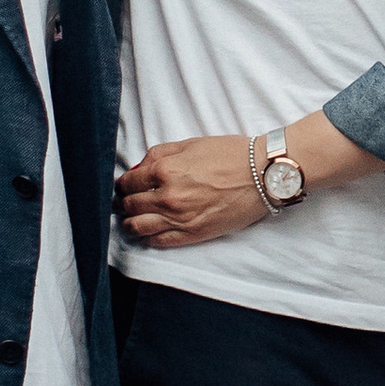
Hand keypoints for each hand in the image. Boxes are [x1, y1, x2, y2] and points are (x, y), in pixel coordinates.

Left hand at [116, 135, 263, 248]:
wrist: (262, 174)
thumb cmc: (230, 155)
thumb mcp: (191, 143)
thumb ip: (160, 154)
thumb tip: (139, 168)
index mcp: (165, 170)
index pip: (128, 182)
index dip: (122, 184)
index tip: (123, 186)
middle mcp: (168, 197)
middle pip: (130, 205)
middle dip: (123, 203)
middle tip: (123, 202)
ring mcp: (179, 218)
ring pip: (138, 227)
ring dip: (128, 224)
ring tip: (130, 220)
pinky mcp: (192, 234)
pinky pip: (159, 241)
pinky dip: (147, 238)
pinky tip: (147, 234)